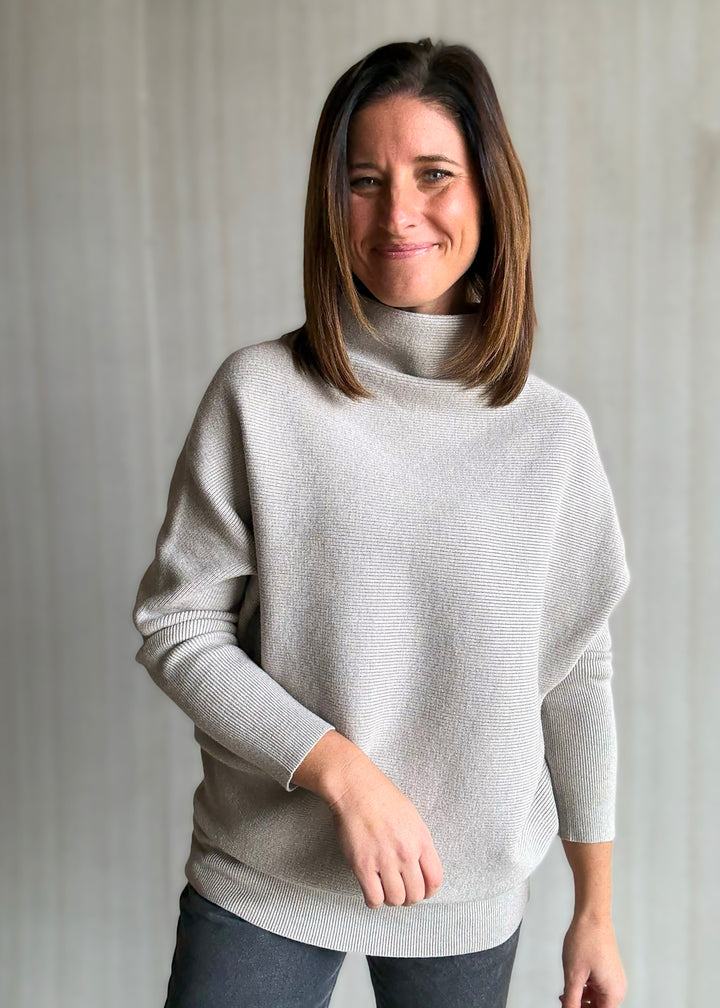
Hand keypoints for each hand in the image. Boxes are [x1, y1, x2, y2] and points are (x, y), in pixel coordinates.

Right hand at [326, 758, 443, 908]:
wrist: (357, 789)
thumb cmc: (384, 799)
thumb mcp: (413, 818)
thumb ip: (419, 843)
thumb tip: (421, 867)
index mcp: (422, 840)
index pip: (435, 880)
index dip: (428, 891)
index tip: (420, 890)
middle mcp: (406, 853)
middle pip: (416, 894)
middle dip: (409, 898)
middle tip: (400, 891)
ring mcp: (385, 860)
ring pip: (396, 900)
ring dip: (391, 899)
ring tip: (384, 890)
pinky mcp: (363, 866)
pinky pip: (374, 898)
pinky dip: (374, 901)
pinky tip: (371, 890)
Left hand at [558, 914, 626, 1007]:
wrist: (591, 916)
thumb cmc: (586, 940)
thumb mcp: (573, 975)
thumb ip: (571, 1000)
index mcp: (613, 993)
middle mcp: (617, 988)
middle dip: (581, 1007)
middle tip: (564, 1002)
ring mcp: (613, 978)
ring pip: (597, 1000)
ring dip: (581, 1000)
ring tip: (564, 995)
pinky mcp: (607, 971)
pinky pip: (597, 988)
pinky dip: (585, 990)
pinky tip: (571, 986)